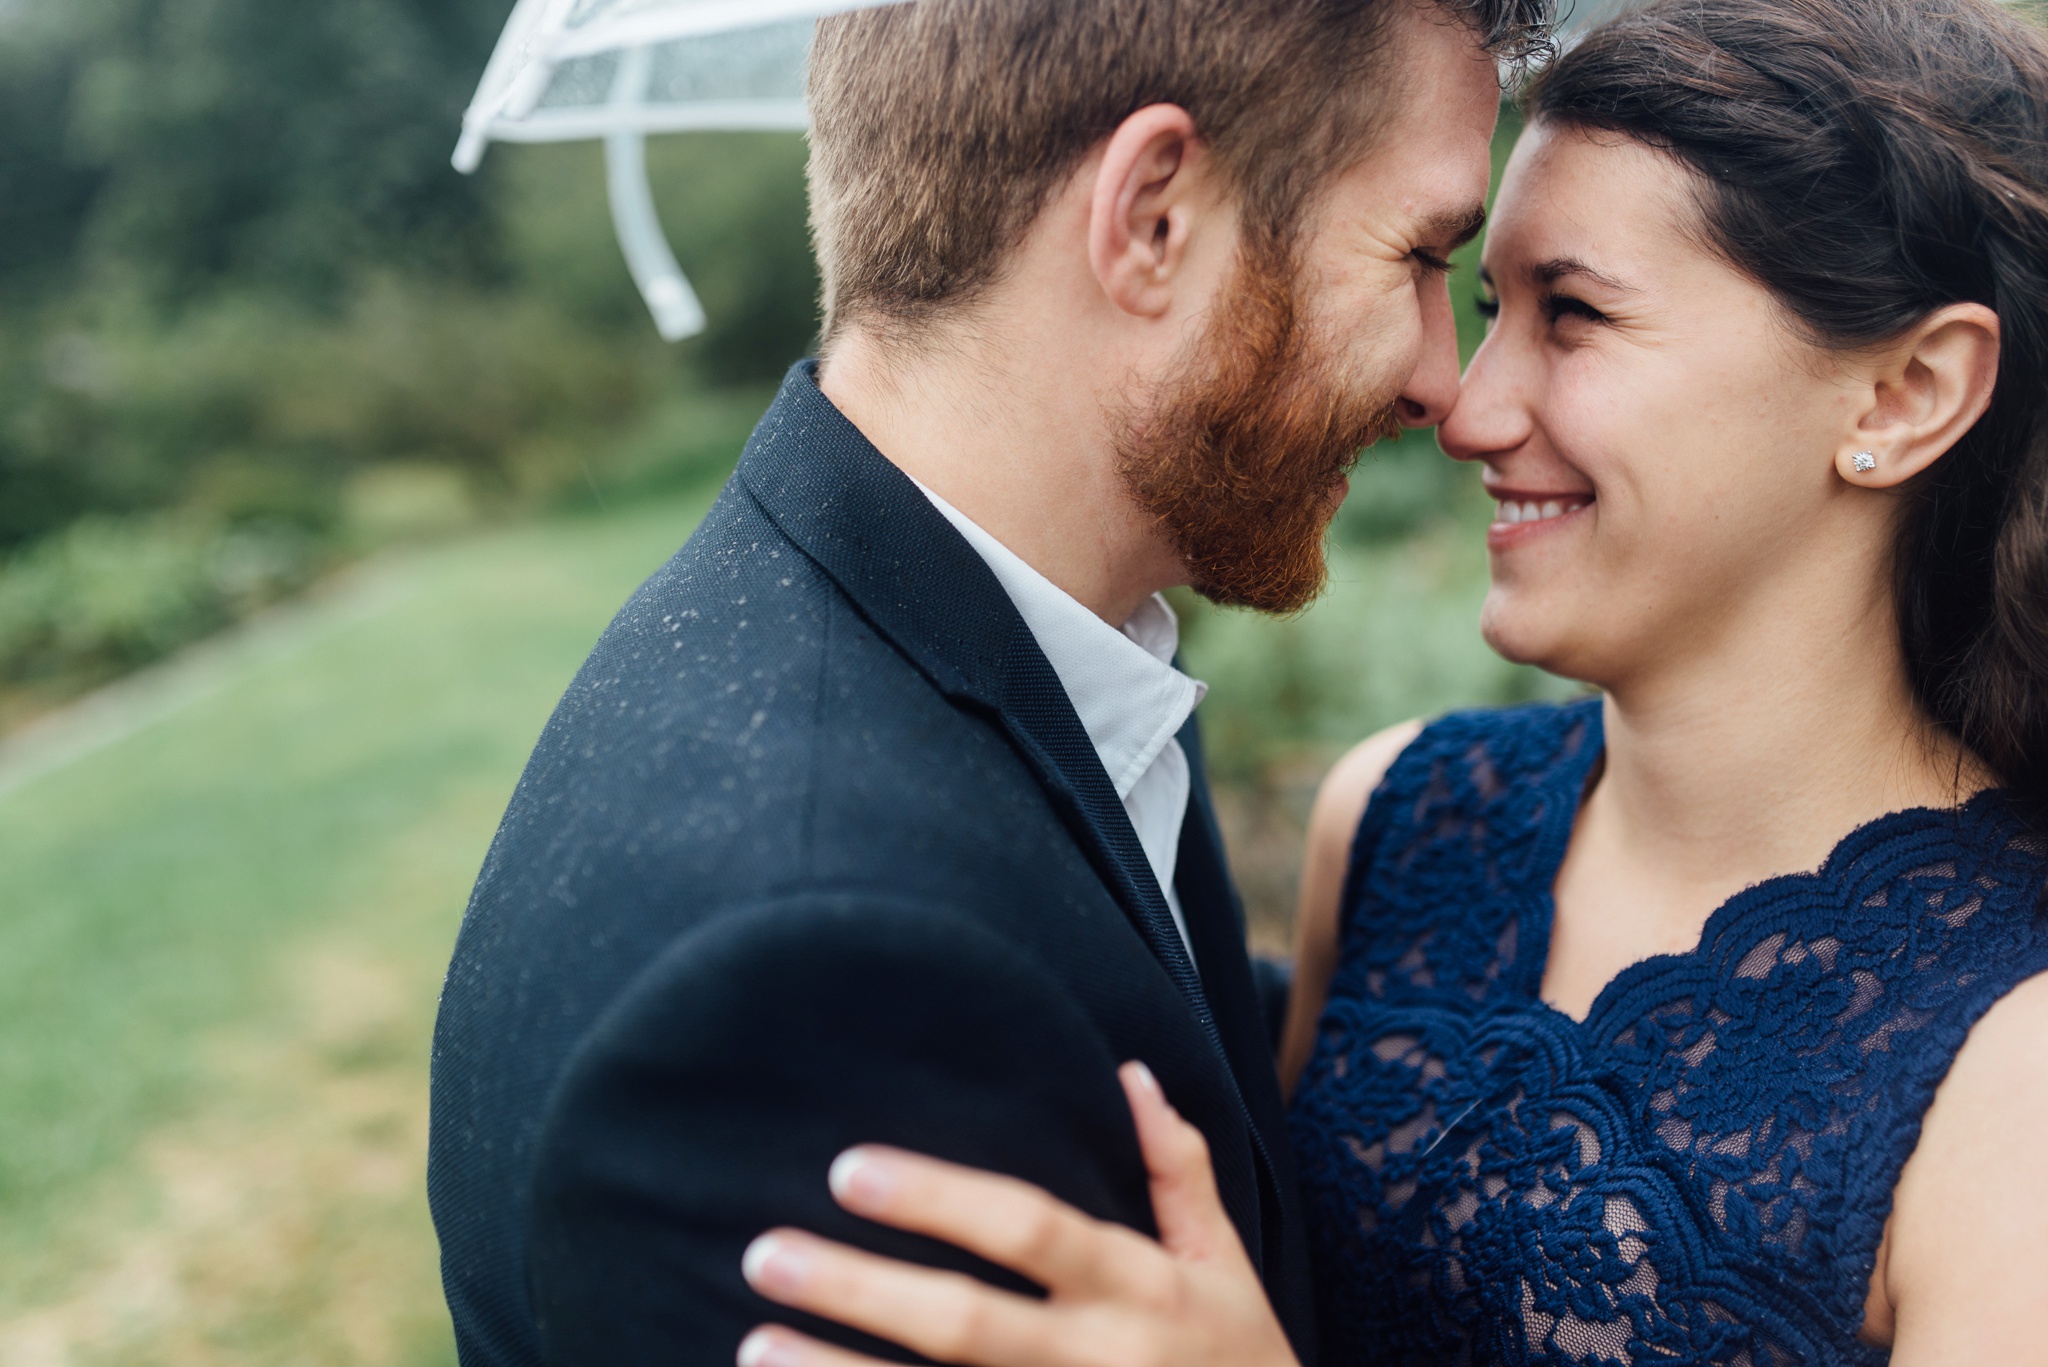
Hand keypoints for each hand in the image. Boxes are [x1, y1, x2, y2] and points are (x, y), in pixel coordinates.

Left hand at [738, 1061, 1300, 1366]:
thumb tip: (1131, 1073)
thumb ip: (1179, 1170)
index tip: (847, 1169)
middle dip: (860, 1290)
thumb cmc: (1245, 1364)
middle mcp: (1099, 1360)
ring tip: (755, 1345)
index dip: (939, 1198)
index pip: (1029, 1229)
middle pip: (965, 1325)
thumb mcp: (1227, 1266)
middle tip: (764, 1254)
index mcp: (1139, 1289)